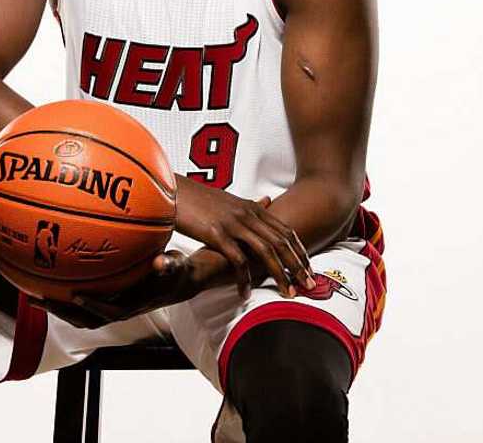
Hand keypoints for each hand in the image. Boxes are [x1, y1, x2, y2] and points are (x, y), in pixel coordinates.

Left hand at [27, 249, 205, 328]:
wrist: (175, 281)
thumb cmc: (174, 272)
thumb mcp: (175, 267)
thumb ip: (169, 266)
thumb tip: (161, 263)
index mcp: (132, 307)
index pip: (109, 311)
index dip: (92, 305)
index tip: (76, 295)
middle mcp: (116, 310)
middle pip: (83, 319)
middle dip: (60, 311)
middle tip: (37, 299)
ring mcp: (108, 306)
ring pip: (76, 314)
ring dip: (54, 307)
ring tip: (31, 294)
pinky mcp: (103, 299)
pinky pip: (78, 301)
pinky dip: (62, 294)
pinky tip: (47, 277)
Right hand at [175, 177, 314, 298]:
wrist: (173, 190)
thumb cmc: (200, 198)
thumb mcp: (231, 199)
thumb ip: (251, 205)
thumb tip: (268, 201)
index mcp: (252, 208)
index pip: (286, 231)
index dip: (300, 251)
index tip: (309, 269)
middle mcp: (247, 214)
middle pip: (281, 242)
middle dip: (297, 265)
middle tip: (309, 285)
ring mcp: (233, 223)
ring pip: (266, 251)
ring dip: (279, 273)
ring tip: (287, 292)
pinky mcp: (216, 234)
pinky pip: (237, 259)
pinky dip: (244, 277)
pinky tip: (245, 291)